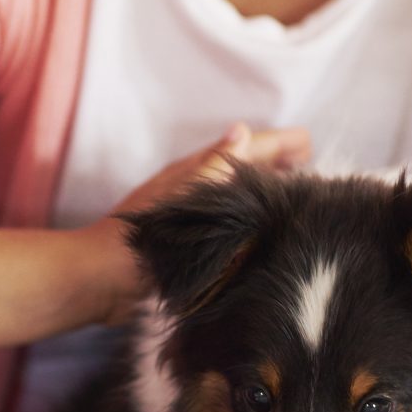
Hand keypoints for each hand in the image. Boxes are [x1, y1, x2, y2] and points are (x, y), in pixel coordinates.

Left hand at [109, 123, 313, 224]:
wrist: (101, 280)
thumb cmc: (140, 240)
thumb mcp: (182, 198)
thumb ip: (213, 167)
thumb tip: (242, 131)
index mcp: (195, 172)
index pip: (245, 149)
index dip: (277, 144)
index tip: (309, 141)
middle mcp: (196, 188)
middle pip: (243, 166)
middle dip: (275, 161)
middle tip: (310, 160)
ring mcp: (192, 214)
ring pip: (237, 190)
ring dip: (263, 185)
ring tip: (293, 187)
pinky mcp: (188, 241)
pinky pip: (230, 217)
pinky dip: (250, 211)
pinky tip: (261, 225)